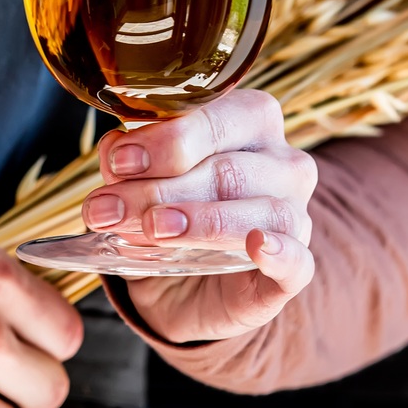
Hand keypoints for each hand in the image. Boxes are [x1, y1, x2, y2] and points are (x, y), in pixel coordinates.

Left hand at [81, 89, 317, 343]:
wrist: (185, 289)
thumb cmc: (169, 219)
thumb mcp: (139, 187)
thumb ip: (128, 166)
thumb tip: (115, 150)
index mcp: (248, 123)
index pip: (216, 117)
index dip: (166, 138)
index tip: (119, 162)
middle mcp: (282, 163)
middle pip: (229, 168)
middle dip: (162, 188)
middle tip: (109, 209)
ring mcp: (295, 217)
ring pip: (263, 211)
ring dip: (202, 220)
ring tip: (153, 230)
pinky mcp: (295, 271)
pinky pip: (299, 259)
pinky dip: (281, 252)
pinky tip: (258, 246)